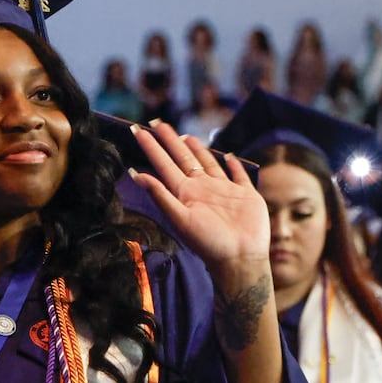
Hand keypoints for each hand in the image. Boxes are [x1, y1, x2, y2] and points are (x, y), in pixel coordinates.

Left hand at [127, 121, 269, 271]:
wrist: (239, 259)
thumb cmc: (209, 243)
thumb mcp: (180, 218)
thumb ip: (160, 195)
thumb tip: (136, 174)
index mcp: (185, 193)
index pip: (164, 164)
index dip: (151, 146)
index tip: (137, 129)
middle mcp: (202, 189)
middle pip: (183, 159)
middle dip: (170, 141)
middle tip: (157, 122)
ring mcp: (224, 191)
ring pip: (208, 163)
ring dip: (197, 149)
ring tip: (186, 136)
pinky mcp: (245, 194)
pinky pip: (238, 175)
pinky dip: (234, 165)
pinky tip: (229, 156)